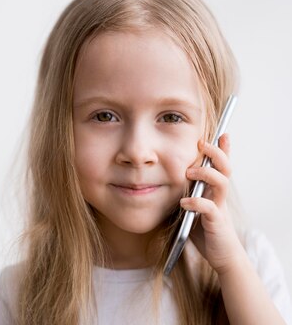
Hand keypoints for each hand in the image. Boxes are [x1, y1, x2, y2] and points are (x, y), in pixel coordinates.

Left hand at [180, 133, 244, 274]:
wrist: (220, 255)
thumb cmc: (204, 229)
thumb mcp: (191, 207)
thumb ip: (184, 193)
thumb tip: (163, 180)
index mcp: (213, 190)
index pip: (221, 165)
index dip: (223, 149)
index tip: (221, 133)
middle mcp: (219, 196)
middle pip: (224, 168)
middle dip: (216, 154)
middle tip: (202, 143)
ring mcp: (220, 208)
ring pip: (221, 184)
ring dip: (206, 174)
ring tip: (189, 172)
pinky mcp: (217, 223)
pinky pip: (210, 209)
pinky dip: (197, 203)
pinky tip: (184, 202)